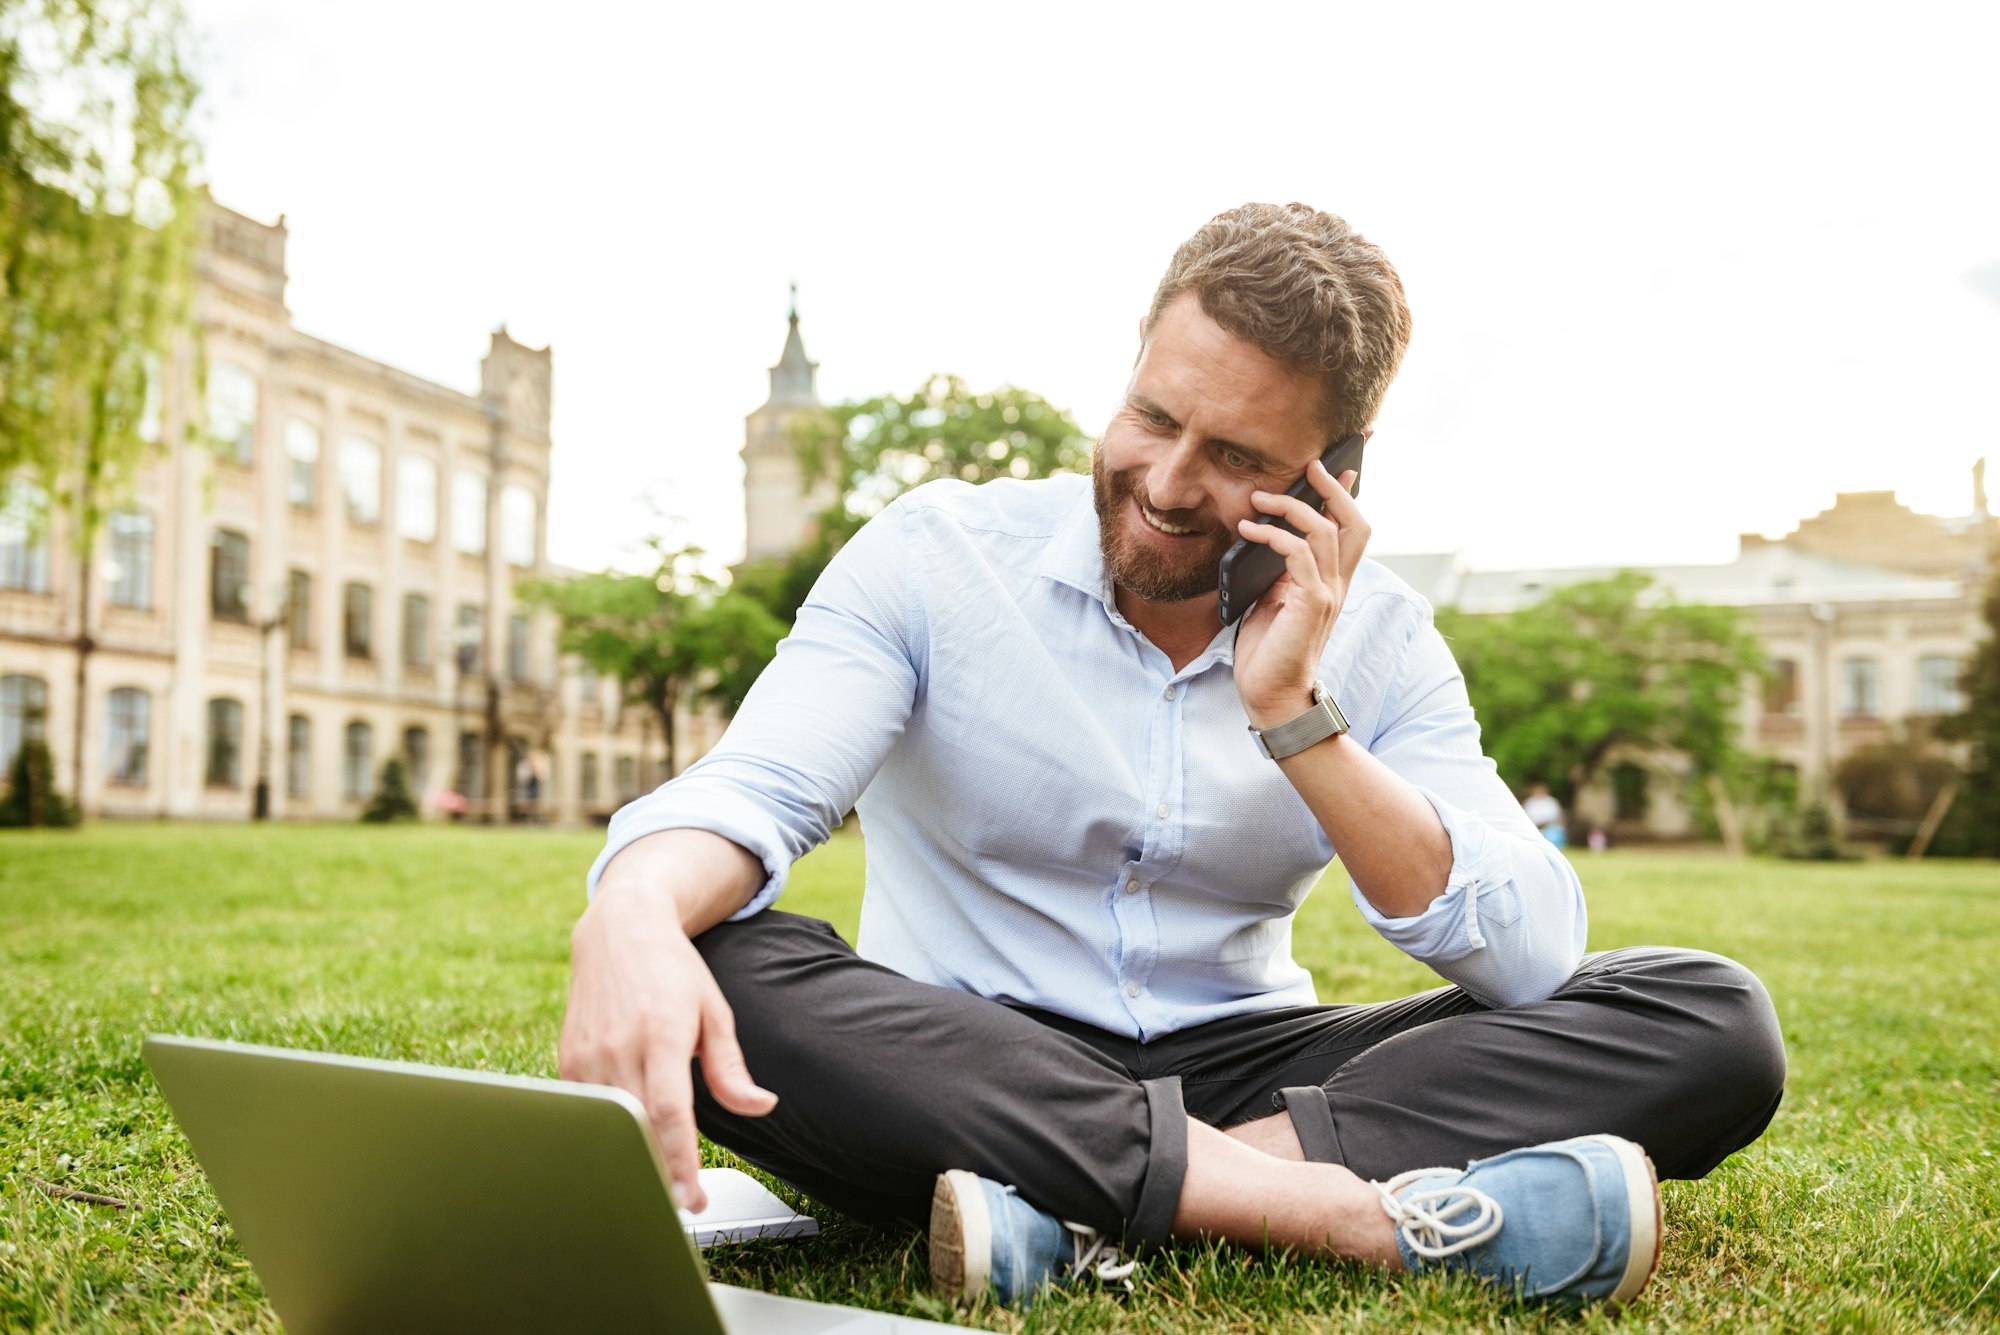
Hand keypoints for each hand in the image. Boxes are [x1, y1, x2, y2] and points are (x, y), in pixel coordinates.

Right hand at [558, 881, 776, 1212]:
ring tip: (659, 1182)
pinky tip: (628, 1147)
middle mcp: (620, 1046)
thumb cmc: (674, 971)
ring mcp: (587, 1055)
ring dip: (632, 1158)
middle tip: (683, 1201)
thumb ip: (732, 1067)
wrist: (620, 931)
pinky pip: (587, 1112)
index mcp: (663, 1033)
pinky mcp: (567, 1060)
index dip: (680, 1160)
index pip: (669, 1112)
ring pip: (607, 1126)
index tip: (692, 1196)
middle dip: (658, 1173)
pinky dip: (607, 1134)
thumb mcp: (714, 1012)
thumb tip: (761, 1106)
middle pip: (635, 1128)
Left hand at [1230, 459, 1368, 725]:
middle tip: (1310, 466)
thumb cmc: (1270, 650)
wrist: (1273, 695)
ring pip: (1324, 531)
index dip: (1348, 497)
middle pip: (1354, 523)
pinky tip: (1247, 530)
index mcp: (1333, 582)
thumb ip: (1281, 572)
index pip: (1352, 530)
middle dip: (1333, 489)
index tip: (1341, 468)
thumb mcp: (1275, 601)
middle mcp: (1338, 584)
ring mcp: (1327, 593)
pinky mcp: (1310, 603)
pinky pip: (1297, 554)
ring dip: (1290, 507)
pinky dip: (1272, 535)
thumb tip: (1265, 538)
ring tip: (1258, 498)